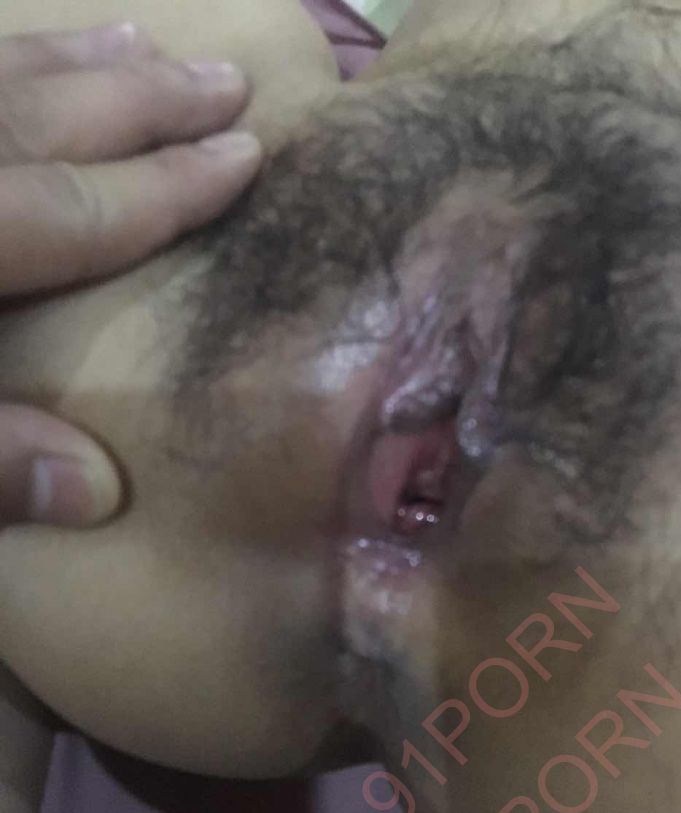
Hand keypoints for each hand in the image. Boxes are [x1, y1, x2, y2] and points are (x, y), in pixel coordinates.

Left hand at [0, 22, 262, 528]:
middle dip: (147, 100)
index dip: (172, 184)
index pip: (86, 207)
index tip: (248, 152)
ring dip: (77, 64)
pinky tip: (21, 62)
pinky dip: (0, 64)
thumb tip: (98, 490)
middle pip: (51, 120)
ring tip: (144, 46)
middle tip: (225, 80)